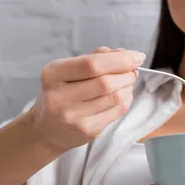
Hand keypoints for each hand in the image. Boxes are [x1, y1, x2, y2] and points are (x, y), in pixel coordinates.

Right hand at [28, 46, 144, 153]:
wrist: (48, 129)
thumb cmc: (61, 94)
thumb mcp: (67, 71)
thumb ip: (95, 58)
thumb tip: (124, 54)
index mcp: (53, 74)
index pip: (92, 64)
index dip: (119, 60)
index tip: (137, 56)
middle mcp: (60, 96)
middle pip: (105, 82)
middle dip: (127, 73)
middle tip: (133, 70)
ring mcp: (73, 116)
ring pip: (114, 97)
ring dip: (128, 86)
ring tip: (128, 81)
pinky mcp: (87, 130)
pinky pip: (116, 112)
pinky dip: (127, 100)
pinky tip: (124, 95)